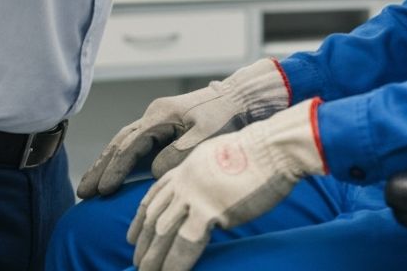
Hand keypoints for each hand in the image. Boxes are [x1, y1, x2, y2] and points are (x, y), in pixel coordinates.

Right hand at [76, 58, 288, 197]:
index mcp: (161, 114)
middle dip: (101, 167)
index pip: (131, 144)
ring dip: (107, 163)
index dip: (116, 167)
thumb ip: (179, 152)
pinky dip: (121, 158)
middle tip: (83, 191)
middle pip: (120, 142)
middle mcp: (154, 114)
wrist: (239, 98)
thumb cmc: (226, 115)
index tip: (104, 188)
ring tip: (89, 187)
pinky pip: (136, 144)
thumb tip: (155, 169)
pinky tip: (113, 174)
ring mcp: (157, 119)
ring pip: (125, 142)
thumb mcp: (206, 135)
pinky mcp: (164, 127)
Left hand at [128, 100, 325, 270]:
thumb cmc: (260, 154)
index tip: (131, 235)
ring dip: (153, 258)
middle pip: (154, 215)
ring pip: (163, 231)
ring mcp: (195, 194)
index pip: (155, 194)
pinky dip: (174, 263)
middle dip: (143, 243)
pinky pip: (184, 243)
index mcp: (188, 166)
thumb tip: (204, 196)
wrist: (275, 147)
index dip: (140, 218)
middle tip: (136, 262)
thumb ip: (205, 176)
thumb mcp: (221, 157)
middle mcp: (185, 179)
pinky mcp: (209, 209)